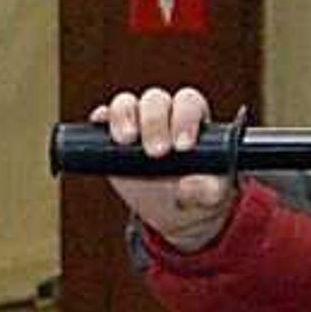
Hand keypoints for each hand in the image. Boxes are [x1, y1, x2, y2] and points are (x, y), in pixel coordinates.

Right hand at [95, 87, 236, 249]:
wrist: (172, 211)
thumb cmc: (197, 195)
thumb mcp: (211, 197)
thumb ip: (208, 191)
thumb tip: (192, 185)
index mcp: (192, 120)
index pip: (188, 103)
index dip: (185, 119)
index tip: (182, 147)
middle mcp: (164, 114)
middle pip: (155, 100)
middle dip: (154, 122)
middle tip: (156, 153)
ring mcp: (135, 123)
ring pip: (126, 103)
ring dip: (124, 116)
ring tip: (125, 141)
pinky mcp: (110, 138)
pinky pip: (103, 118)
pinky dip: (101, 119)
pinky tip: (99, 129)